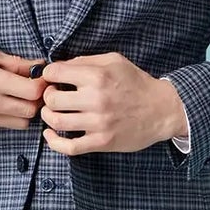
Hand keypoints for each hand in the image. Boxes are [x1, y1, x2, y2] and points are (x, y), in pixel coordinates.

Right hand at [0, 46, 46, 131]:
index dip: (43, 84)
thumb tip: (37, 65)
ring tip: (17, 97)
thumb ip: (13, 62)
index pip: (34, 91)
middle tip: (32, 88)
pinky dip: (7, 116)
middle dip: (36, 100)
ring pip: (20, 123)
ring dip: (24, 111)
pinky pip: (3, 126)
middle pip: (31, 111)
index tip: (42, 77)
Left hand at [37, 53, 186, 153]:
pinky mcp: (101, 142)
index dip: (48, 74)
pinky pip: (69, 147)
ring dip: (48, 117)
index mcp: (98, 76)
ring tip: (52, 112)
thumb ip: (87, 61)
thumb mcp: (115, 61)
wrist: (162, 110)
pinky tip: (50, 134)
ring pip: (56, 122)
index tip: (52, 78)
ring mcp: (98, 123)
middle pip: (51, 99)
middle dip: (47, 96)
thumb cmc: (137, 84)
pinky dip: (54, 142)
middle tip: (53, 96)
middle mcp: (96, 99)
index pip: (55, 73)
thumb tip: (61, 66)